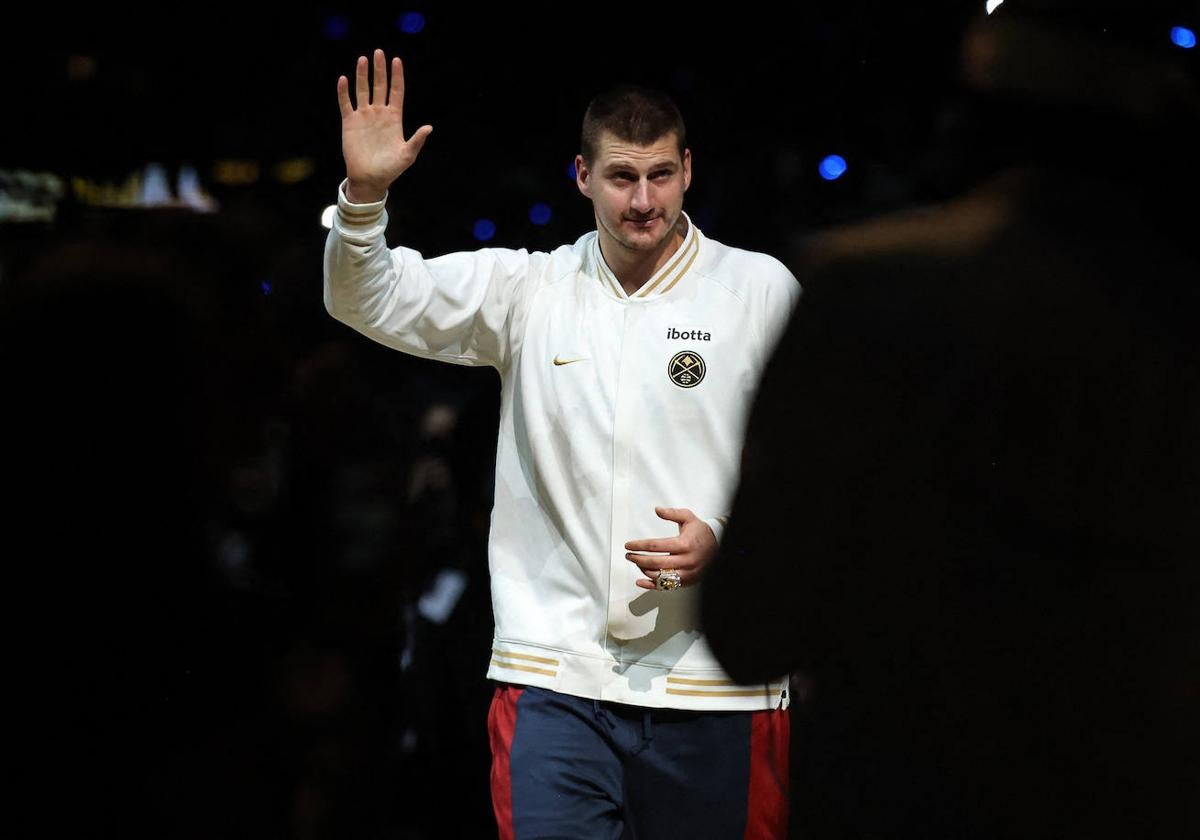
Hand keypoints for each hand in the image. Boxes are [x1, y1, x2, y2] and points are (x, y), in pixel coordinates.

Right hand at [336, 49, 432, 201]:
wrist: (370, 179)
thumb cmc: (391, 169)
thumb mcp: (407, 155)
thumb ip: (417, 140)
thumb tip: (429, 127)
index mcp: (394, 118)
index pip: (396, 91)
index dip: (397, 76)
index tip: (397, 60)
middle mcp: (379, 113)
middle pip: (380, 86)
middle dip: (379, 69)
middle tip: (379, 52)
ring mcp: (364, 117)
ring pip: (363, 90)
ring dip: (362, 75)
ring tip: (362, 59)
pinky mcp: (350, 123)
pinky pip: (346, 103)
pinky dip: (344, 92)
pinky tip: (344, 79)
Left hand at [624, 507, 716, 590]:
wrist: (720, 547)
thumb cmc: (701, 533)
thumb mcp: (689, 518)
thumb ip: (672, 513)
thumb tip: (657, 509)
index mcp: (684, 544)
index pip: (655, 546)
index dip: (639, 545)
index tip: (629, 545)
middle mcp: (685, 560)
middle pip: (654, 562)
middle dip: (638, 559)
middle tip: (628, 555)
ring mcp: (686, 573)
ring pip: (659, 576)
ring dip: (644, 570)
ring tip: (637, 563)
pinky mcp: (686, 582)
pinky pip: (666, 587)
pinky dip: (651, 586)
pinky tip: (640, 581)